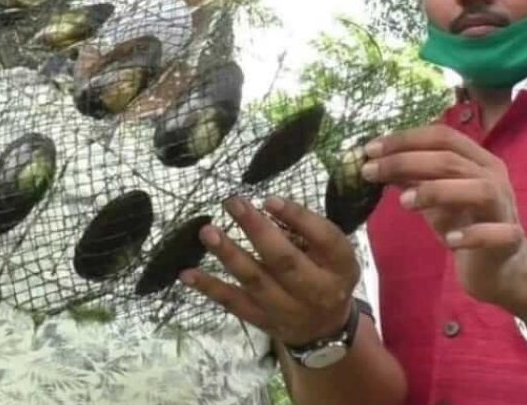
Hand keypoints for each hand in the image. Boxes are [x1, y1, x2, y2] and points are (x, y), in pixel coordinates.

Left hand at [181, 196, 360, 346]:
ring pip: (255, 280)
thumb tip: (267, 206)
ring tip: (207, 232)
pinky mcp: (262, 319)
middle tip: (233, 202)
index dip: (297, 217)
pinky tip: (187, 274)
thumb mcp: (332, 251)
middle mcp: (316, 290)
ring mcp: (286, 308)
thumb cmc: (326, 273)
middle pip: (284, 260)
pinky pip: (233, 302)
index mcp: (340, 265)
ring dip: (229, 254)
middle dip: (256, 230)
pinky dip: (209, 287)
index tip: (269, 199)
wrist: (324, 328)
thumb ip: (307, 229)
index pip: (324, 238)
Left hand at [362, 125, 526, 305]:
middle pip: (452, 160)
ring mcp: (505, 208)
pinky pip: (496, 233)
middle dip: (406, 162)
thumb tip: (372, 161)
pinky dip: (472, 234)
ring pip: (479, 189)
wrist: (498, 267)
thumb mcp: (431, 197)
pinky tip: (449, 240)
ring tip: (403, 202)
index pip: (442, 137)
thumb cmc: (463, 224)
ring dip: (438, 192)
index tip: (369, 149)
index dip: (405, 139)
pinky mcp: (510, 239)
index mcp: (476, 160)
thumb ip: (409, 177)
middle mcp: (494, 177)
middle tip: (369, 172)